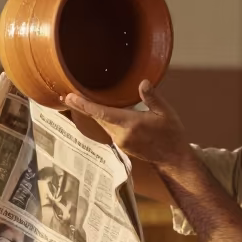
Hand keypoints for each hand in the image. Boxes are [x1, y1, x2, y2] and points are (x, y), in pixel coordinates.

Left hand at [62, 81, 188, 168]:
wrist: (173, 158)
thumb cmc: (171, 134)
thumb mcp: (166, 113)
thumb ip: (152, 97)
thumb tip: (143, 83)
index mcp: (131, 124)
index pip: (102, 113)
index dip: (85, 105)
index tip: (70, 97)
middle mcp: (122, 134)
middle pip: (98, 118)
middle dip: (83, 107)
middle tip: (69, 95)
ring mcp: (120, 142)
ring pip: (103, 124)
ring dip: (93, 113)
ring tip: (80, 100)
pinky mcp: (121, 145)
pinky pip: (109, 129)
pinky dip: (103, 119)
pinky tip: (101, 112)